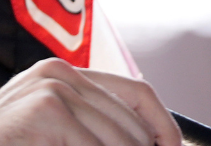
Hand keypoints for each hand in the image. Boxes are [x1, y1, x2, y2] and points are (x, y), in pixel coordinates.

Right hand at [0, 58, 181, 145]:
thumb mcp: (53, 133)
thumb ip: (91, 127)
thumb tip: (155, 143)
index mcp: (62, 73)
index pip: (137, 93)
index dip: (164, 129)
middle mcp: (59, 72)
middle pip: (135, 125)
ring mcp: (52, 88)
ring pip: (122, 143)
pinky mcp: (46, 110)